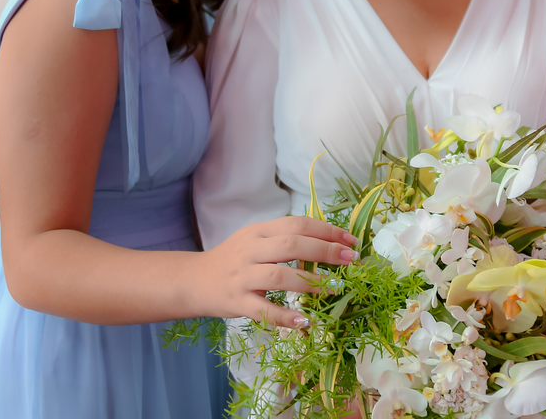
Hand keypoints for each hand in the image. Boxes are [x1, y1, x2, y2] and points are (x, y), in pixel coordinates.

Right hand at [195, 216, 357, 327]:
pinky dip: (286, 317)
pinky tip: (306, 321)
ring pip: (279, 276)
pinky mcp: (237, 302)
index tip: (350, 240)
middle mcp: (250, 251)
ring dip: (311, 282)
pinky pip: (264, 311)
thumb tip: (330, 241)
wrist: (194, 281)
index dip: (326, 230)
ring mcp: (243, 277)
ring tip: (337, 287)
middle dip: (325, 251)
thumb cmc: (234, 260)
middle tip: (352, 259)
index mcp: (258, 231)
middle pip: (291, 245)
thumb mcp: (256, 240)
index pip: (297, 224)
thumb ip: (285, 237)